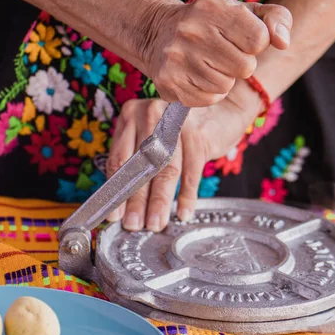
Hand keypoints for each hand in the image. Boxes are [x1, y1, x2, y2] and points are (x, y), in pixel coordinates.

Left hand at [106, 93, 256, 231]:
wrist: (220, 110)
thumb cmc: (178, 130)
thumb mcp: (151, 137)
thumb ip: (136, 162)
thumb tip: (125, 204)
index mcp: (131, 116)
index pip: (119, 159)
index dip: (116, 190)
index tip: (115, 215)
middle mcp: (150, 114)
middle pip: (140, 166)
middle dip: (137, 200)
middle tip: (134, 224)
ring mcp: (175, 121)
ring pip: (165, 169)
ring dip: (160, 201)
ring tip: (155, 223)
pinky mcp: (198, 133)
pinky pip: (191, 171)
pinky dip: (187, 195)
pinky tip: (183, 212)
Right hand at [141, 0, 291, 106]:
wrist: (158, 33)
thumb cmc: (211, 24)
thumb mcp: (244, 11)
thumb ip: (276, 18)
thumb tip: (283, 42)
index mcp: (213, 7)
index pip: (259, 40)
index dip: (256, 44)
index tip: (240, 39)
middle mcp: (191, 30)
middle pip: (244, 67)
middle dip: (240, 64)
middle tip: (223, 54)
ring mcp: (176, 58)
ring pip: (225, 86)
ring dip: (223, 80)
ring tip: (208, 65)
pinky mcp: (168, 82)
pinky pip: (208, 99)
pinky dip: (207, 93)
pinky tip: (196, 76)